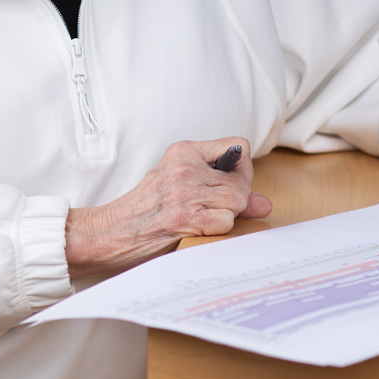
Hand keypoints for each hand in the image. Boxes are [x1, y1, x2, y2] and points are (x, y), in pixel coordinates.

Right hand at [65, 137, 271, 278]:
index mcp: (183, 150)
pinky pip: (226, 221)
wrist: (113, 231)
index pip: (238, 147)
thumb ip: (222, 187)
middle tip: (212, 208)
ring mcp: (185, 191)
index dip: (242, 170)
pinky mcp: (185, 216)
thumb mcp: (179, 183)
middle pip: (242, 180)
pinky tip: (197, 229)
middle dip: (236, 199)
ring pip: (238, 201)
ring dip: (227, 216)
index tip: (229, 183)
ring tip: (202, 219)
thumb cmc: (146, 208)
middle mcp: (185, 166)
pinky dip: (217, 230)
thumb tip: (265, 203)